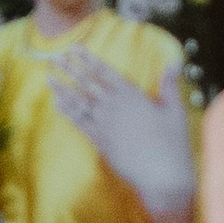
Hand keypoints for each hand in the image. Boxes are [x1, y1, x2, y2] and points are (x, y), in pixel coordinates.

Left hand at [47, 43, 198, 222]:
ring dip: (62, 89)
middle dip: (70, 69)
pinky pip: (79, 123)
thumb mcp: (175, 110)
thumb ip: (169, 86)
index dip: (88, 59)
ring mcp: (104, 124)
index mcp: (131, 95)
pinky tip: (57, 104)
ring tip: (49, 78)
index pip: (105, 72)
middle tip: (55, 58)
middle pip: (87, 84)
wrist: (161, 173)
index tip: (75, 49)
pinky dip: (67, 112)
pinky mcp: (100, 141)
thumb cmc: (171, 142)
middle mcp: (114, 106)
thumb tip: (173, 64)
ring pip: (78, 102)